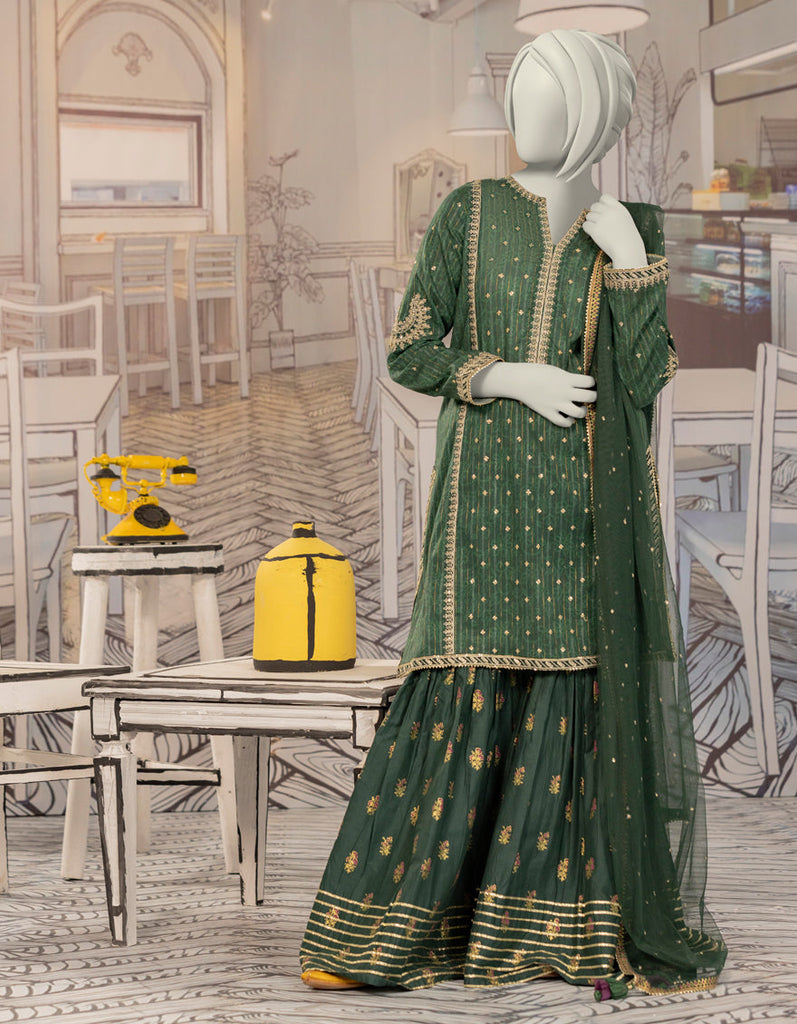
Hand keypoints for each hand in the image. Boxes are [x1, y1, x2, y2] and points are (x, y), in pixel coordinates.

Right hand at [471, 362, 596, 426]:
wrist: (518, 380)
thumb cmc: (537, 372)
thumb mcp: (556, 370)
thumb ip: (569, 378)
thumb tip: (581, 385)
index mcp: (566, 379)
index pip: (589, 381)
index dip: (592, 382)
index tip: (589, 383)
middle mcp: (564, 392)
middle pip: (589, 397)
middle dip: (593, 396)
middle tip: (590, 395)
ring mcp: (556, 404)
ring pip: (579, 413)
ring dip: (583, 411)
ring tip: (581, 408)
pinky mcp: (548, 413)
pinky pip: (564, 423)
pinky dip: (569, 421)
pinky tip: (568, 416)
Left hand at [583, 194, 645, 268]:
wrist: (628, 250)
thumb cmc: (628, 237)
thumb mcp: (625, 219)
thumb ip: (615, 212)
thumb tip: (601, 209)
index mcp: (618, 208)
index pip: (604, 197)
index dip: (601, 204)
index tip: (602, 212)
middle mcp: (609, 212)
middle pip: (594, 206)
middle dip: (595, 214)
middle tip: (599, 223)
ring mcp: (601, 220)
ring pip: (588, 216)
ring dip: (591, 222)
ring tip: (599, 230)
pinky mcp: (595, 230)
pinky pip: (585, 225)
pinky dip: (588, 230)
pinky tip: (594, 234)